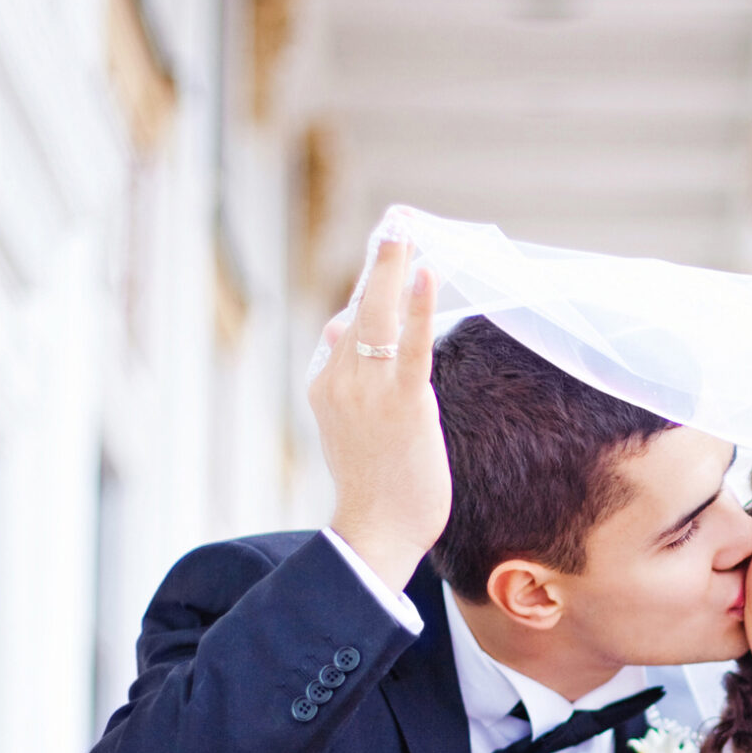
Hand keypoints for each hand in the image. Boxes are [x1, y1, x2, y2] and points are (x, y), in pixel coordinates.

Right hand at [310, 233, 446, 589]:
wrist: (376, 532)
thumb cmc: (374, 484)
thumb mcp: (346, 423)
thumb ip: (343, 376)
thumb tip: (338, 327)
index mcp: (323, 383)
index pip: (346, 324)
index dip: (371, 287)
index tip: (392, 251)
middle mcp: (339, 379)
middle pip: (359, 307)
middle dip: (377, 261)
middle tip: (395, 221)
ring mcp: (368, 390)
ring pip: (379, 316)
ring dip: (392, 267)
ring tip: (405, 227)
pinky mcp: (402, 403)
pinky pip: (411, 344)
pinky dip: (418, 306)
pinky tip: (427, 272)